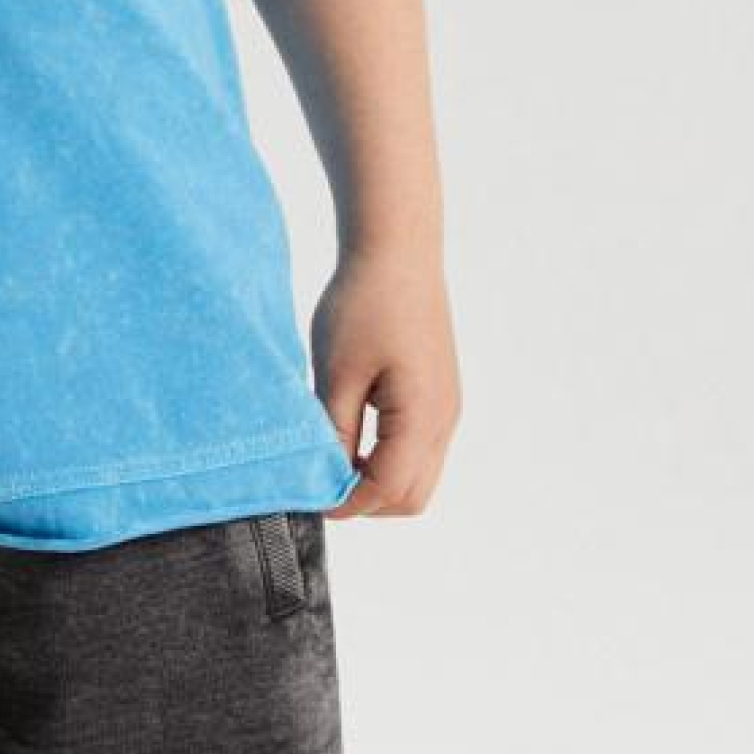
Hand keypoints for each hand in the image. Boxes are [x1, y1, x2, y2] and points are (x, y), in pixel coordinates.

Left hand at [311, 247, 461, 518]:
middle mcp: (445, 420)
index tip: (306, 494)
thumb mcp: (336, 372)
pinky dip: (389, 458)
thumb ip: (334, 432)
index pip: (387, 490)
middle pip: (410, 496)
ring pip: (419, 477)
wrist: (396, 251)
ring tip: (334, 456)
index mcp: (422, 417)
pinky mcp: (440, 396)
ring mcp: (447, 409)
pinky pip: (420, 450)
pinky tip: (354, 434)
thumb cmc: (363, 304)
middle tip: (320, 479)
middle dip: (365, 501)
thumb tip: (326, 480)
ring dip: (378, 481)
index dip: (345, 502)